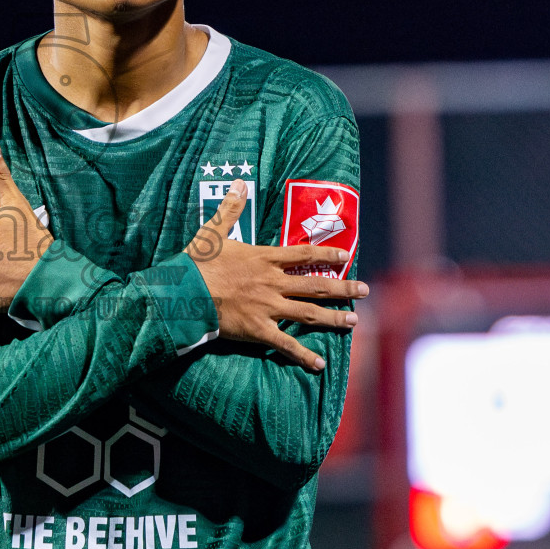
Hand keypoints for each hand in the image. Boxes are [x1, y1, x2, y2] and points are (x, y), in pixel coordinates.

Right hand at [185, 179, 366, 370]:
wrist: (183, 293)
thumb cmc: (197, 263)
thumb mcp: (214, 231)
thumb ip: (230, 209)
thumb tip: (238, 183)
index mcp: (264, 259)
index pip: (303, 254)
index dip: (326, 253)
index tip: (346, 255)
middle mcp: (272, 283)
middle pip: (315, 284)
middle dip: (343, 288)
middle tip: (365, 290)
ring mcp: (267, 307)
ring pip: (309, 313)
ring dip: (333, 317)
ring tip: (354, 321)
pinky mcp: (258, 330)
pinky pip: (286, 344)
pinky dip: (303, 355)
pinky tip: (320, 364)